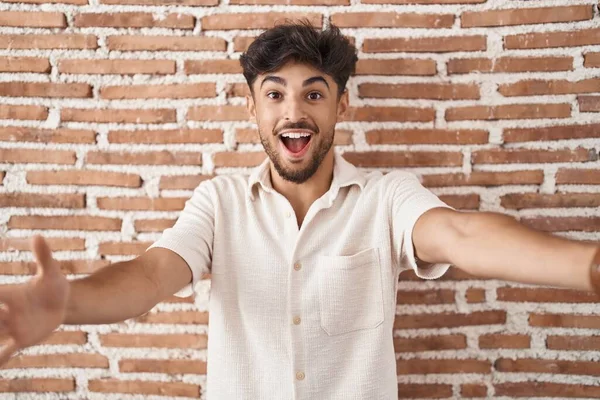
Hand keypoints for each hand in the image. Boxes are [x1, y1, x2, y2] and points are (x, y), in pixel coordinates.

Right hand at [0, 236, 69, 364]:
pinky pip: (5, 351)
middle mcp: (6, 312)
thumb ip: (43, 256)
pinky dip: (0, 358)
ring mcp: (12, 327)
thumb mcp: (51, 272)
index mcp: (9, 295)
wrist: (65, 304)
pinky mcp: (21, 340)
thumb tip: (37, 236)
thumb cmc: (54, 286)